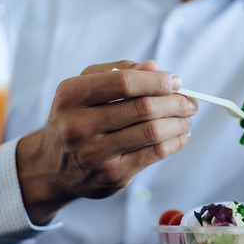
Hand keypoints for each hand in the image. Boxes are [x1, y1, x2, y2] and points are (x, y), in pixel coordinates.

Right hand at [16, 60, 197, 224]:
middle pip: (143, 108)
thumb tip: (155, 68)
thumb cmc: (76, 118)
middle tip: (190, 102)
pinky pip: (154, 154)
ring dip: (179, 123)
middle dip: (175, 102)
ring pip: (153, 132)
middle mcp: (79, 125)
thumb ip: (118, 72)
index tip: (176, 81)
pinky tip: (181, 135)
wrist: (53, 166)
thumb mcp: (85, 88)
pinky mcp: (112, 175)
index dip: (157, 81)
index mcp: (71, 95)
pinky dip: (175, 142)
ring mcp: (95, 153)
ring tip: (187, 118)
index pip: (124, 82)